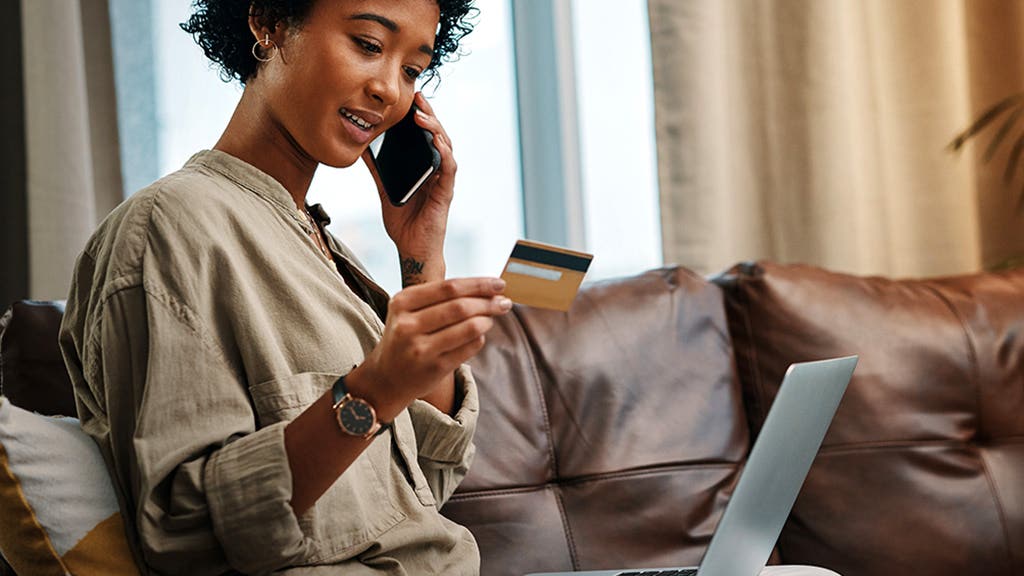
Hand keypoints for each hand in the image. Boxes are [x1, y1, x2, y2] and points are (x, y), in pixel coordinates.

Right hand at [346, 277, 509, 421]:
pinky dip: (480, 338)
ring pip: (469, 327)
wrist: (385, 378)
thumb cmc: (405, 337)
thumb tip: (487, 287)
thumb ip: (439, 297)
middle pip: (460, 306)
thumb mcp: (408, 311)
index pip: (449, 287)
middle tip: (505, 302)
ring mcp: (420, 349)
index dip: (479, 284)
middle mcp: (408, 325)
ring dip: (488, 320)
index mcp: (402, 302)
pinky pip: (469, 348)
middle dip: (488, 302)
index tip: (499, 284)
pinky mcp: (434, 368)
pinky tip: (480, 335)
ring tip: (493, 318)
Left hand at [363, 92, 456, 284]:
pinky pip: (449, 169)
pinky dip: (444, 154)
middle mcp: (436, 169)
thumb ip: (377, 168)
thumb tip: (361, 147)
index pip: (425, 134)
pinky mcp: (446, 193)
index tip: (410, 98)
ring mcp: (443, 180)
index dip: (420, 115)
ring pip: (446, 147)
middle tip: (418, 97)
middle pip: (437, 135)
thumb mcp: (384, 187)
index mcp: (423, 165)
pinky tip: (436, 142)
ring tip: (422, 115)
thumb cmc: (403, 220)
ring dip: (435, 129)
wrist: (411, 248)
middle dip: (428, 114)